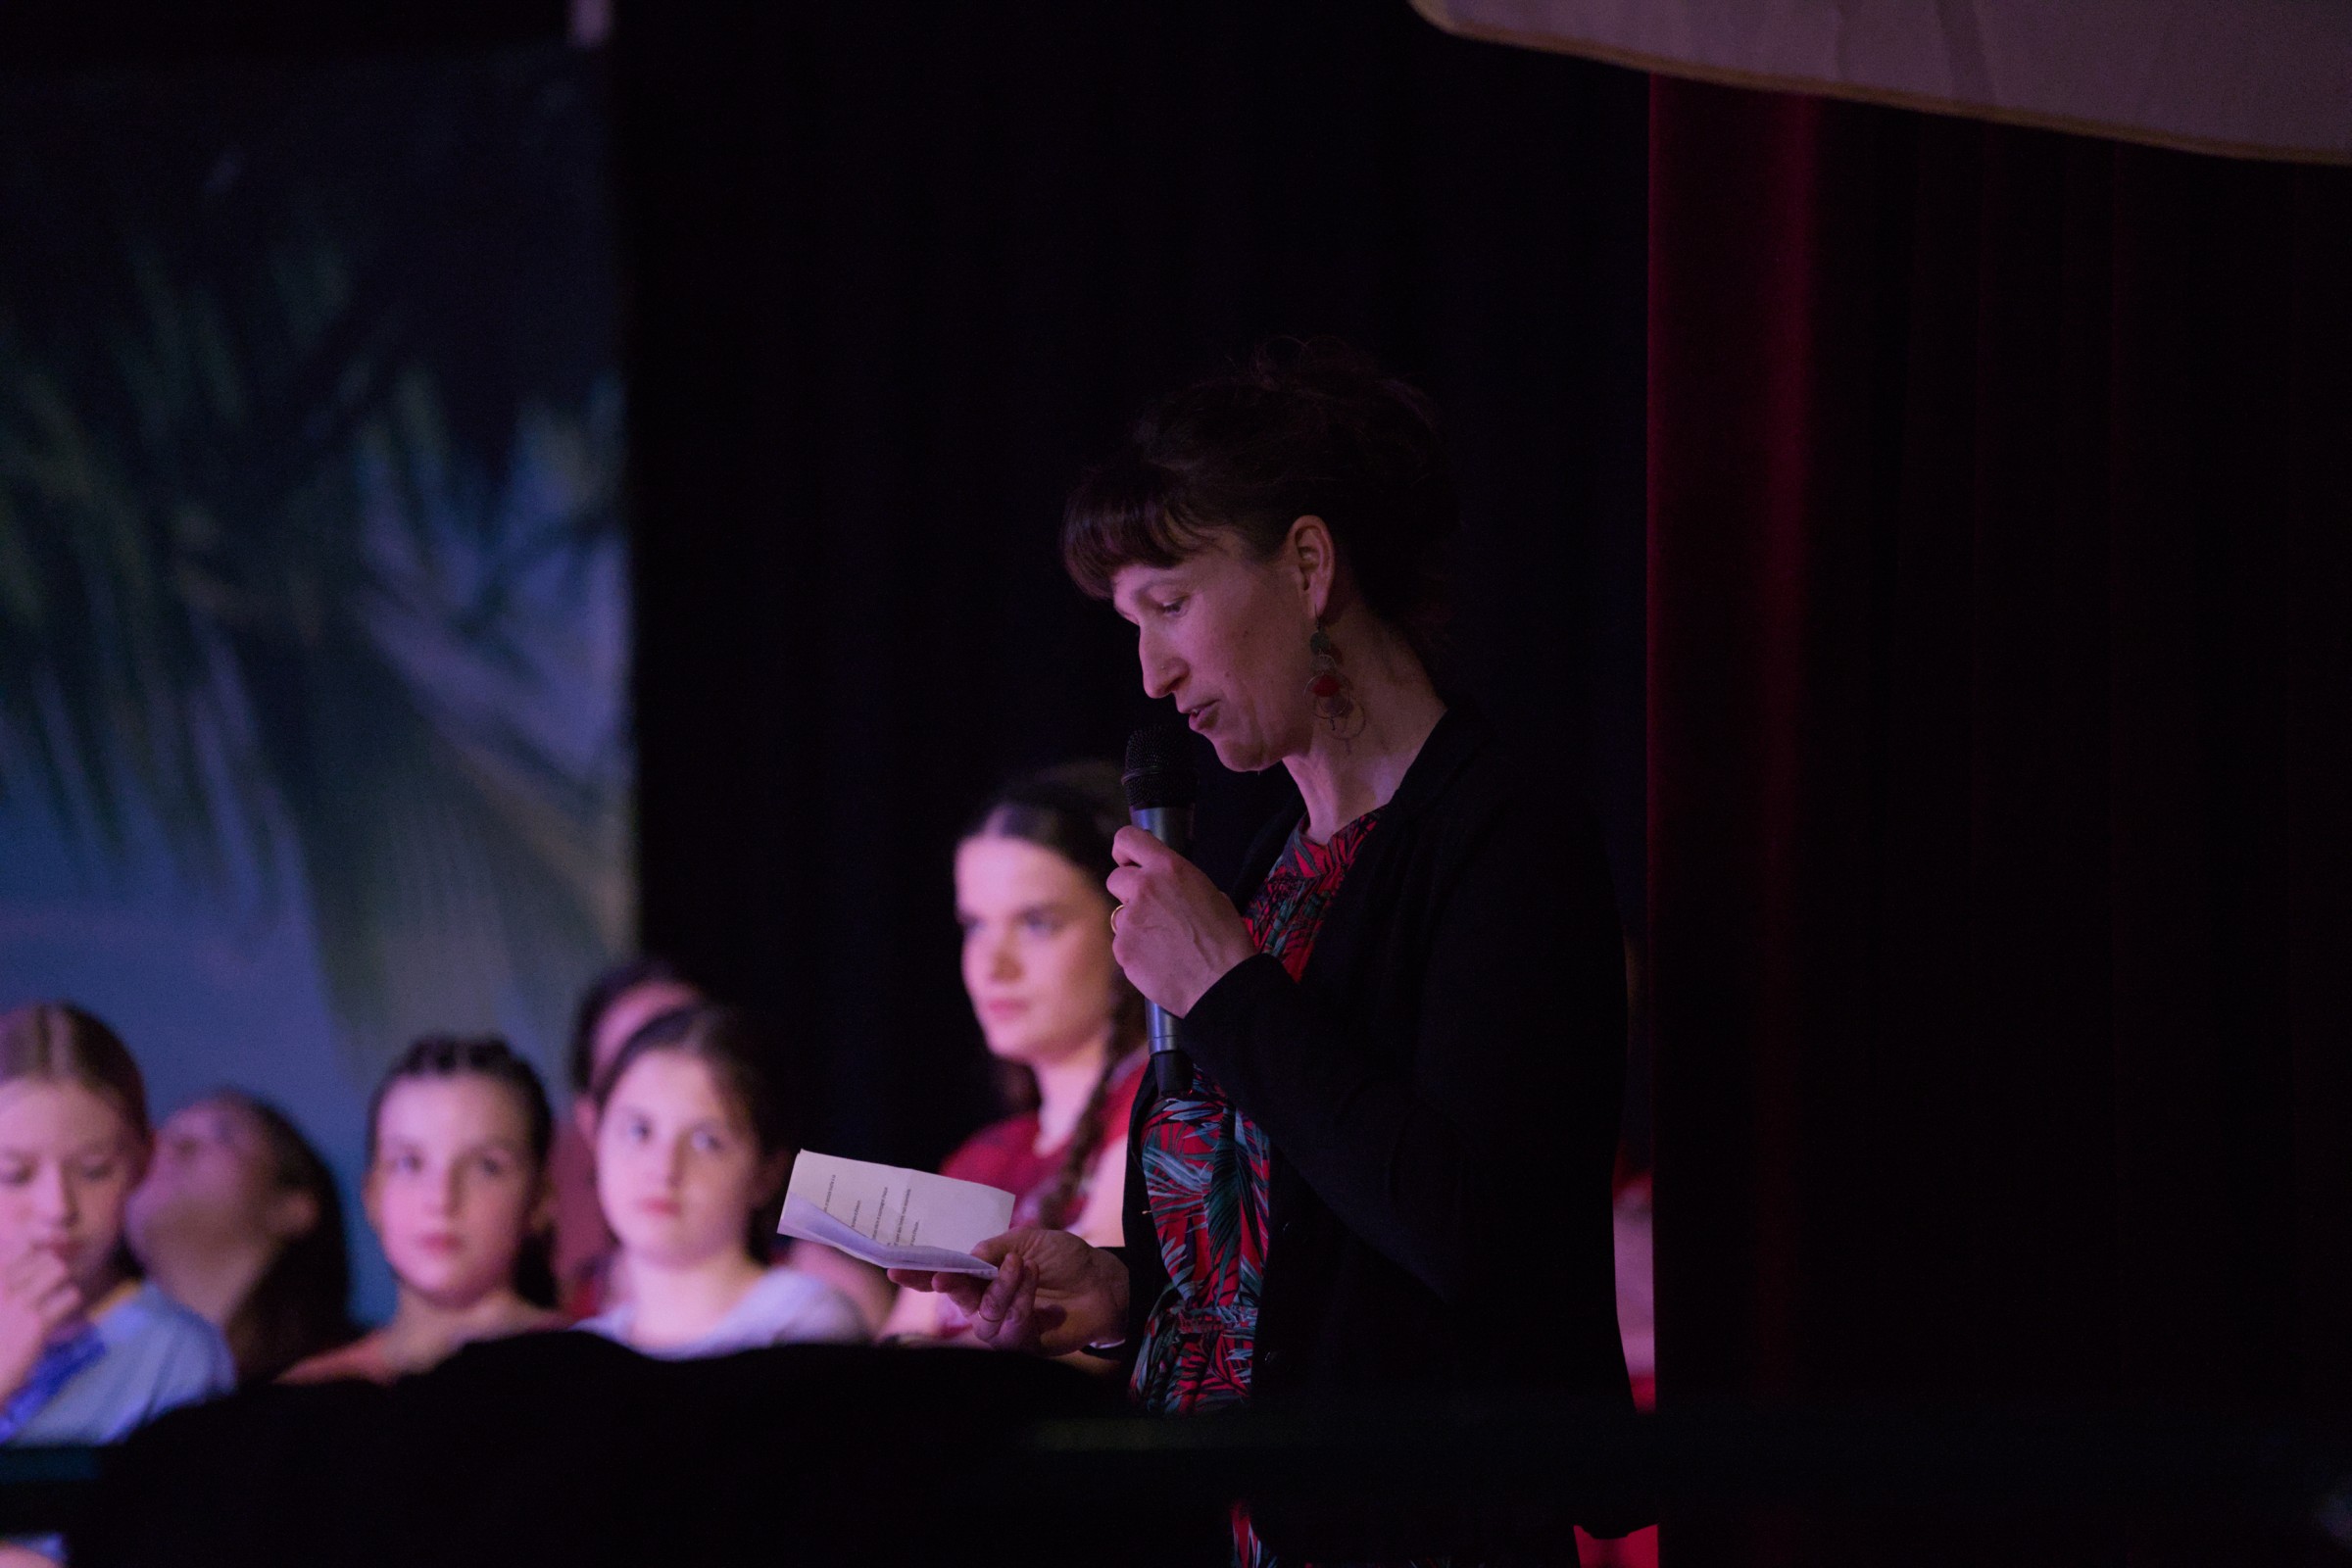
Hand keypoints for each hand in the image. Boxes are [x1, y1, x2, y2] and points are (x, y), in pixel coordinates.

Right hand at [0, 1249, 80, 1402]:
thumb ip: (7, 1277)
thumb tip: (27, 1245)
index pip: (20, 1242)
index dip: (35, 1250)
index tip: (34, 1267)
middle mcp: (0, 1284)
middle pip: (43, 1253)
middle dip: (49, 1266)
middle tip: (47, 1285)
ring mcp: (18, 1302)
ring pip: (58, 1268)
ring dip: (60, 1281)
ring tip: (51, 1296)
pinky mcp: (37, 1323)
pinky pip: (70, 1296)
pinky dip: (68, 1302)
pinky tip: (56, 1314)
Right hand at [886, 1228, 1127, 1356]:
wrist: (1105, 1281)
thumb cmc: (1067, 1259)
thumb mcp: (1030, 1240)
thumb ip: (997, 1247)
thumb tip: (967, 1254)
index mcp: (984, 1277)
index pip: (947, 1278)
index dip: (920, 1275)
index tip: (896, 1268)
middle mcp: (989, 1304)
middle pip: (957, 1302)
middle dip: (953, 1286)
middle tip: (950, 1274)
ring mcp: (1007, 1327)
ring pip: (984, 1319)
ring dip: (1000, 1290)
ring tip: (1022, 1266)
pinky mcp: (1026, 1345)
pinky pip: (1011, 1333)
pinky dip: (1020, 1304)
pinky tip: (1032, 1280)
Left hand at [1107, 825, 1256, 1015]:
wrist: (1222, 983)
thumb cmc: (1226, 939)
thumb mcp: (1210, 892)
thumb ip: (1177, 882)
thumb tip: (1164, 886)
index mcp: (1169, 868)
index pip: (1127, 839)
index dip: (1124, 850)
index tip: (1127, 861)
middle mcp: (1144, 888)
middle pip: (1115, 879)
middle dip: (1129, 893)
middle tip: (1153, 911)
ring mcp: (1130, 919)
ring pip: (1120, 915)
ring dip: (1136, 925)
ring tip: (1165, 943)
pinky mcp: (1122, 948)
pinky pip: (1122, 943)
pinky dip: (1136, 951)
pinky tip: (1160, 960)